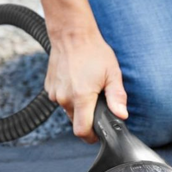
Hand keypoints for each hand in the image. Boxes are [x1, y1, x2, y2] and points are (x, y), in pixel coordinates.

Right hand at [45, 24, 127, 142]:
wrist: (71, 34)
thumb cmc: (94, 51)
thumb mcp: (112, 73)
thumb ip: (117, 97)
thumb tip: (122, 115)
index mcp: (81, 97)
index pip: (82, 131)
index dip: (91, 136)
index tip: (98, 133)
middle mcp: (64, 98)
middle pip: (76, 123)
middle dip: (87, 119)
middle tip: (97, 103)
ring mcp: (55, 93)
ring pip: (68, 111)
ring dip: (78, 107)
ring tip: (87, 88)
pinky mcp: (49, 87)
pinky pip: (61, 100)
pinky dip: (69, 97)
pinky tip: (76, 82)